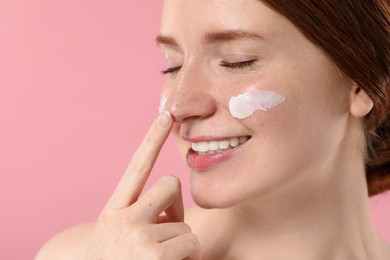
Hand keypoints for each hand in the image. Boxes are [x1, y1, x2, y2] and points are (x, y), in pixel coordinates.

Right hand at [86, 112, 201, 259]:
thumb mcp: (118, 234)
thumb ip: (144, 215)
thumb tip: (173, 212)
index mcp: (114, 210)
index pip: (136, 167)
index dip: (151, 139)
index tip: (165, 115)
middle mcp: (124, 218)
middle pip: (171, 185)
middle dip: (174, 208)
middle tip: (162, 232)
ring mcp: (139, 237)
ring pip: (185, 224)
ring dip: (179, 242)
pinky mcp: (156, 255)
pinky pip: (192, 244)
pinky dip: (186, 258)